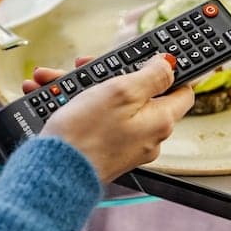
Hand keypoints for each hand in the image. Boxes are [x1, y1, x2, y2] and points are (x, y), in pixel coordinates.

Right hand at [22, 54, 193, 182]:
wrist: (55, 172)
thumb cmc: (86, 134)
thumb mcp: (122, 92)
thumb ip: (152, 75)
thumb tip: (169, 65)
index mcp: (160, 120)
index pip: (182, 91)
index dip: (169, 70)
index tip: (150, 58)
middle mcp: (148, 136)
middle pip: (138, 93)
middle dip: (108, 75)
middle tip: (85, 66)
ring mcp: (126, 145)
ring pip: (109, 104)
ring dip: (82, 87)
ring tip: (52, 80)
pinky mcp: (105, 151)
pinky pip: (96, 120)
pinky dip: (76, 106)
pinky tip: (49, 98)